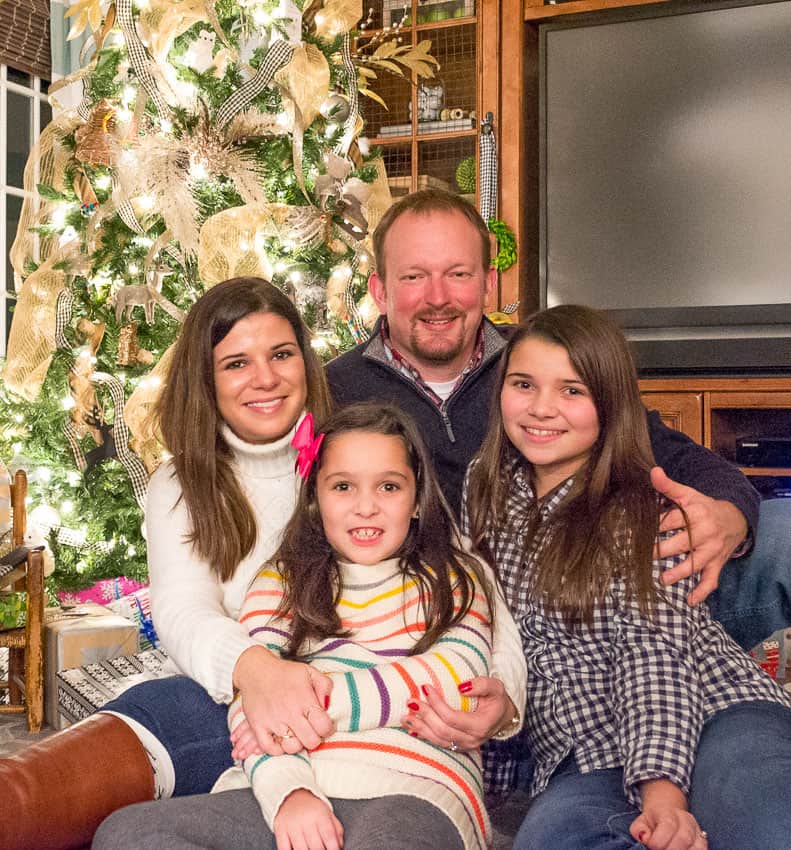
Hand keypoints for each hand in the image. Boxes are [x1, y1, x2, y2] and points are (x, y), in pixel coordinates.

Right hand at [232, 646, 333, 756]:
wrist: (256, 670)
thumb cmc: (285, 672)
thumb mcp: (309, 672)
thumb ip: (324, 686)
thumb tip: (327, 705)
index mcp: (304, 699)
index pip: (323, 726)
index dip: (327, 729)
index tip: (323, 725)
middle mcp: (289, 712)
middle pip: (310, 741)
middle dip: (314, 738)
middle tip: (310, 730)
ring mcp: (273, 721)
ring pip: (291, 748)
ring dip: (296, 743)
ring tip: (295, 733)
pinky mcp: (258, 726)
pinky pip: (270, 749)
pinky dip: (277, 749)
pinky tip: (281, 740)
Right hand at [273, 789, 343, 849]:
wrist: (291, 794)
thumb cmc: (311, 807)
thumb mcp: (327, 812)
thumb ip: (336, 829)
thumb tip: (340, 845)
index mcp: (320, 814)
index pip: (329, 836)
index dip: (333, 848)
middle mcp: (306, 819)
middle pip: (316, 846)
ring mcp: (292, 825)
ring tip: (310, 849)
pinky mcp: (280, 830)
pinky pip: (284, 848)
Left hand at [400, 676, 513, 750]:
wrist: (503, 716)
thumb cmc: (497, 699)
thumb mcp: (496, 687)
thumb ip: (481, 685)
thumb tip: (461, 687)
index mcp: (480, 725)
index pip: (452, 717)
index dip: (437, 704)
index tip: (425, 687)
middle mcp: (471, 740)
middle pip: (442, 730)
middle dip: (424, 715)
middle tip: (411, 701)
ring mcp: (464, 745)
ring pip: (438, 740)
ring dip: (420, 728)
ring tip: (405, 717)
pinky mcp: (458, 746)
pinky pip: (439, 743)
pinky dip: (424, 736)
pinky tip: (412, 729)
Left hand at [631, 779, 707, 849]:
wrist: (667, 813)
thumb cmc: (654, 821)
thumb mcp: (642, 821)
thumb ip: (639, 829)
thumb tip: (644, 837)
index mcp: (669, 812)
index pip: (668, 825)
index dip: (658, 840)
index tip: (651, 846)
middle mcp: (686, 819)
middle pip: (683, 838)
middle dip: (670, 849)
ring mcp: (697, 830)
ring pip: (696, 847)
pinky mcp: (703, 841)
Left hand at [650, 466, 747, 604]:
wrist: (735, 518)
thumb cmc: (704, 506)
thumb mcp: (688, 493)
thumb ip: (668, 486)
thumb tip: (653, 471)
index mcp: (695, 513)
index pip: (670, 520)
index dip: (651, 526)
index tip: (632, 532)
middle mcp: (704, 533)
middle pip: (680, 543)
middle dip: (660, 550)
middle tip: (639, 556)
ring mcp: (711, 550)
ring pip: (695, 564)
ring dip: (678, 573)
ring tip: (662, 580)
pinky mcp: (717, 564)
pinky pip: (711, 580)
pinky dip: (701, 591)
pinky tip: (690, 601)